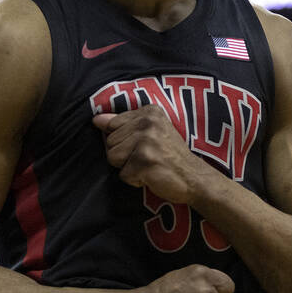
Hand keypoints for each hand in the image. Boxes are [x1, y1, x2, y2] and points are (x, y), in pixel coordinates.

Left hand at [93, 105, 209, 203]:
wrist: (195, 178)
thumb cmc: (171, 156)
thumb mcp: (151, 132)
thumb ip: (123, 124)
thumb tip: (96, 119)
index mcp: (149, 112)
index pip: (112, 125)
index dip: (124, 141)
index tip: (144, 145)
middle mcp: (148, 122)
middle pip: (110, 142)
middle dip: (124, 155)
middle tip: (148, 157)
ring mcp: (146, 141)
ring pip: (112, 158)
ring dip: (128, 168)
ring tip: (148, 166)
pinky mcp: (144, 161)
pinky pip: (123, 174)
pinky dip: (135, 180)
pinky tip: (152, 175)